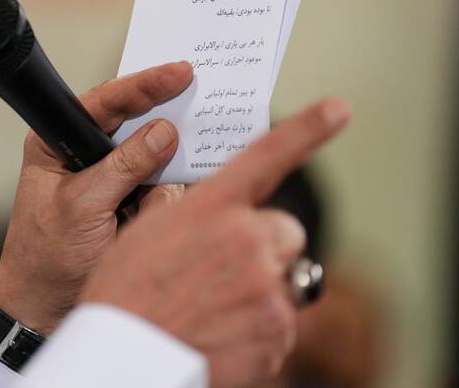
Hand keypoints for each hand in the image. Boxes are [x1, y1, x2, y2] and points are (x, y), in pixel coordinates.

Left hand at [0, 61, 193, 333]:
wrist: (41, 310)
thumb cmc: (45, 258)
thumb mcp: (82, 207)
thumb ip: (123, 167)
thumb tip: (165, 132)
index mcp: (57, 142)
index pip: (104, 102)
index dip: (143, 85)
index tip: (180, 72)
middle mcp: (86, 155)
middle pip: (136, 126)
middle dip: (161, 135)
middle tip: (197, 116)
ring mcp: (111, 181)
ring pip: (157, 163)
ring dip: (156, 188)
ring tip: (132, 215)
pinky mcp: (129, 205)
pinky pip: (162, 193)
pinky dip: (160, 208)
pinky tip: (139, 225)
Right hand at [82, 98, 350, 387]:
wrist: (126, 356)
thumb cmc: (126, 294)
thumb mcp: (146, 233)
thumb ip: (192, 213)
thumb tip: (220, 214)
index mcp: (211, 208)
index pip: (266, 157)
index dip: (308, 129)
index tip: (339, 108)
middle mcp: (245, 240)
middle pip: (283, 230)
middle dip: (263, 246)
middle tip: (224, 272)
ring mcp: (266, 287)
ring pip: (283, 278)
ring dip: (258, 290)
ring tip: (213, 310)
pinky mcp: (277, 333)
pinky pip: (281, 322)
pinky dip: (258, 329)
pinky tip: (221, 334)